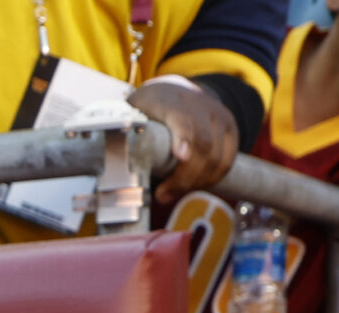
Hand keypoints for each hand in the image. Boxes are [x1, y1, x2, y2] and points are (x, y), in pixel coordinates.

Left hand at [131, 79, 239, 200]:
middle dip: (184, 177)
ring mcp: (220, 116)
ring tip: (171, 193)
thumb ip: (124, 134)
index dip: (184, 138)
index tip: (179, 156)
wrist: (178, 89)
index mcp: (172, 100)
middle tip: (162, 195)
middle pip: (203, 145)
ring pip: (217, 158)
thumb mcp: (132, 112)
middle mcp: (202, 106)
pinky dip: (210, 178)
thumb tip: (107, 164)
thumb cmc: (148, 108)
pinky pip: (226, 161)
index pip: (184, 119)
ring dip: (195, 182)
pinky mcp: (231, 129)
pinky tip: (192, 186)